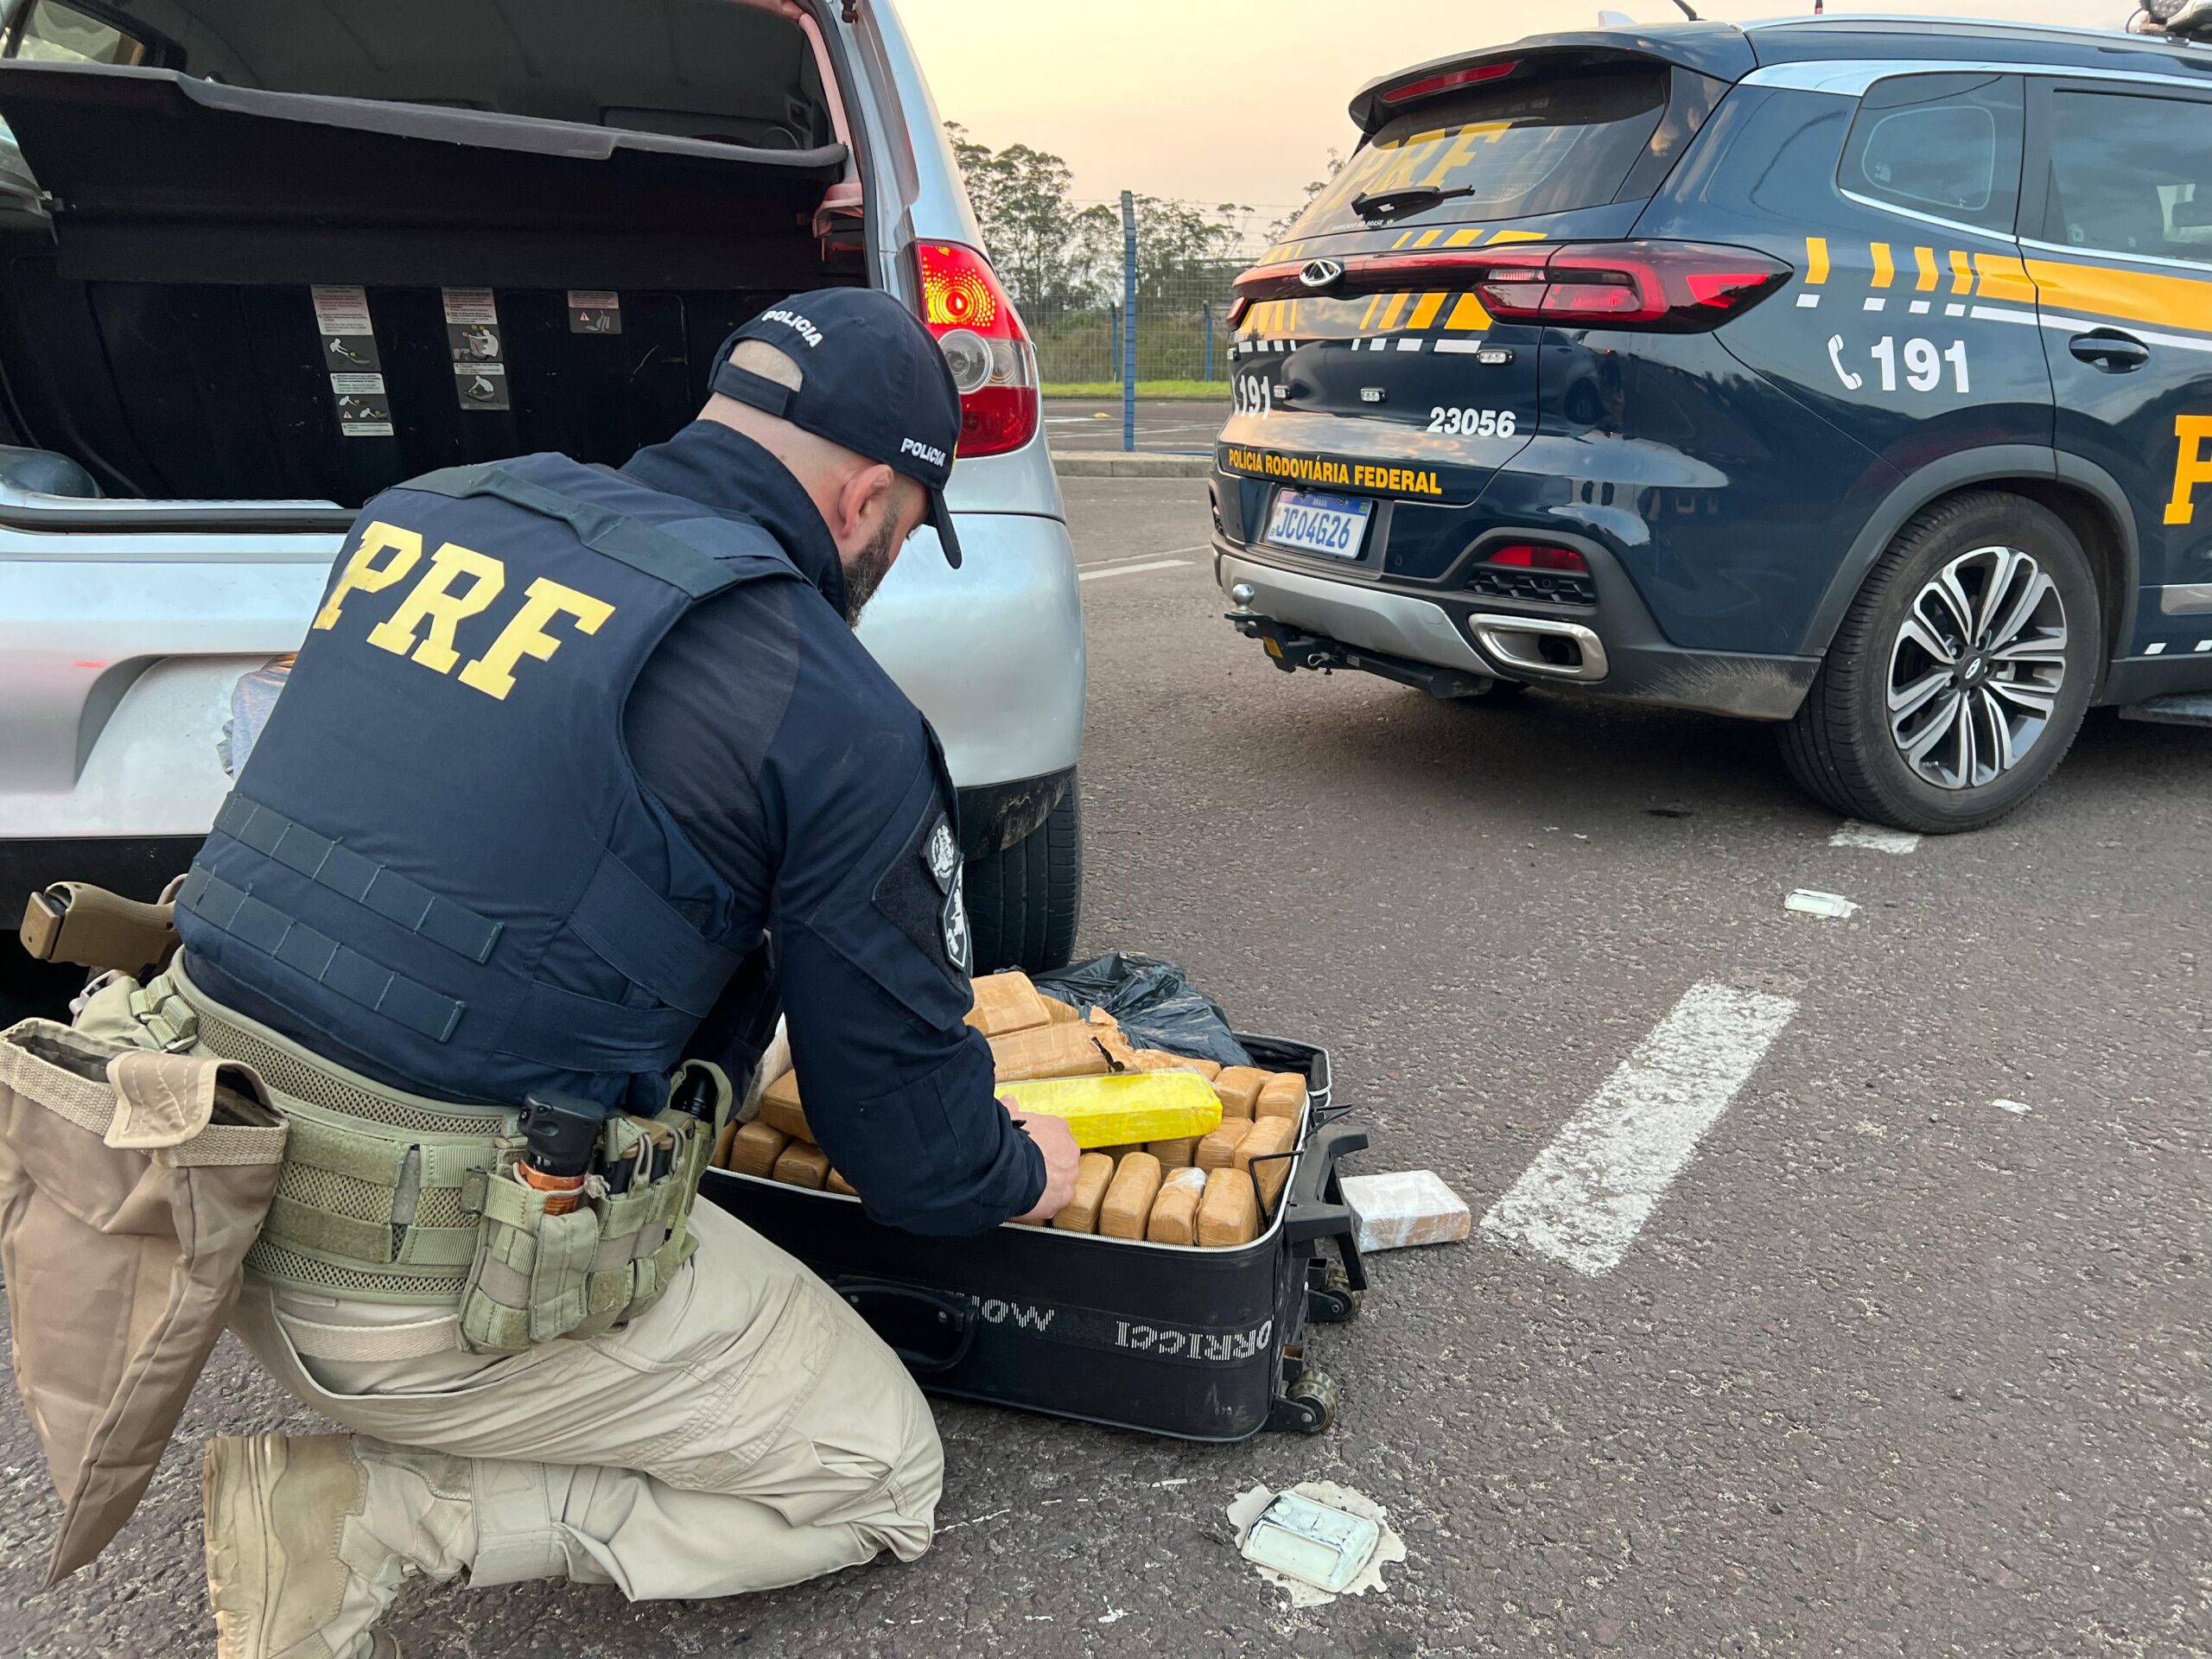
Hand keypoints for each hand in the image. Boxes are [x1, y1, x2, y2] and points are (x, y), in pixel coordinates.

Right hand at [1007, 1105, 1080, 1222]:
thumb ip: (1011, 1108)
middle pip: (1061, 1159)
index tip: (1030, 1148)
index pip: (1056, 1136)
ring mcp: (1068, 1177)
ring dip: (1046, 1184)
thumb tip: (1008, 1101)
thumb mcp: (1008, 1116)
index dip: (1041, 1144)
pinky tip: (1025, 1200)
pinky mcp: (1060, 1200)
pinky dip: (1041, 1203)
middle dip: (1047, 1164)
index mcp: (1059, 1129)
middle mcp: (1070, 1152)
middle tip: (1027, 1168)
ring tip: (1025, 1186)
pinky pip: (1052, 1202)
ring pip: (1059, 1182)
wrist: (1010, 1166)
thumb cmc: (1010, 1138)